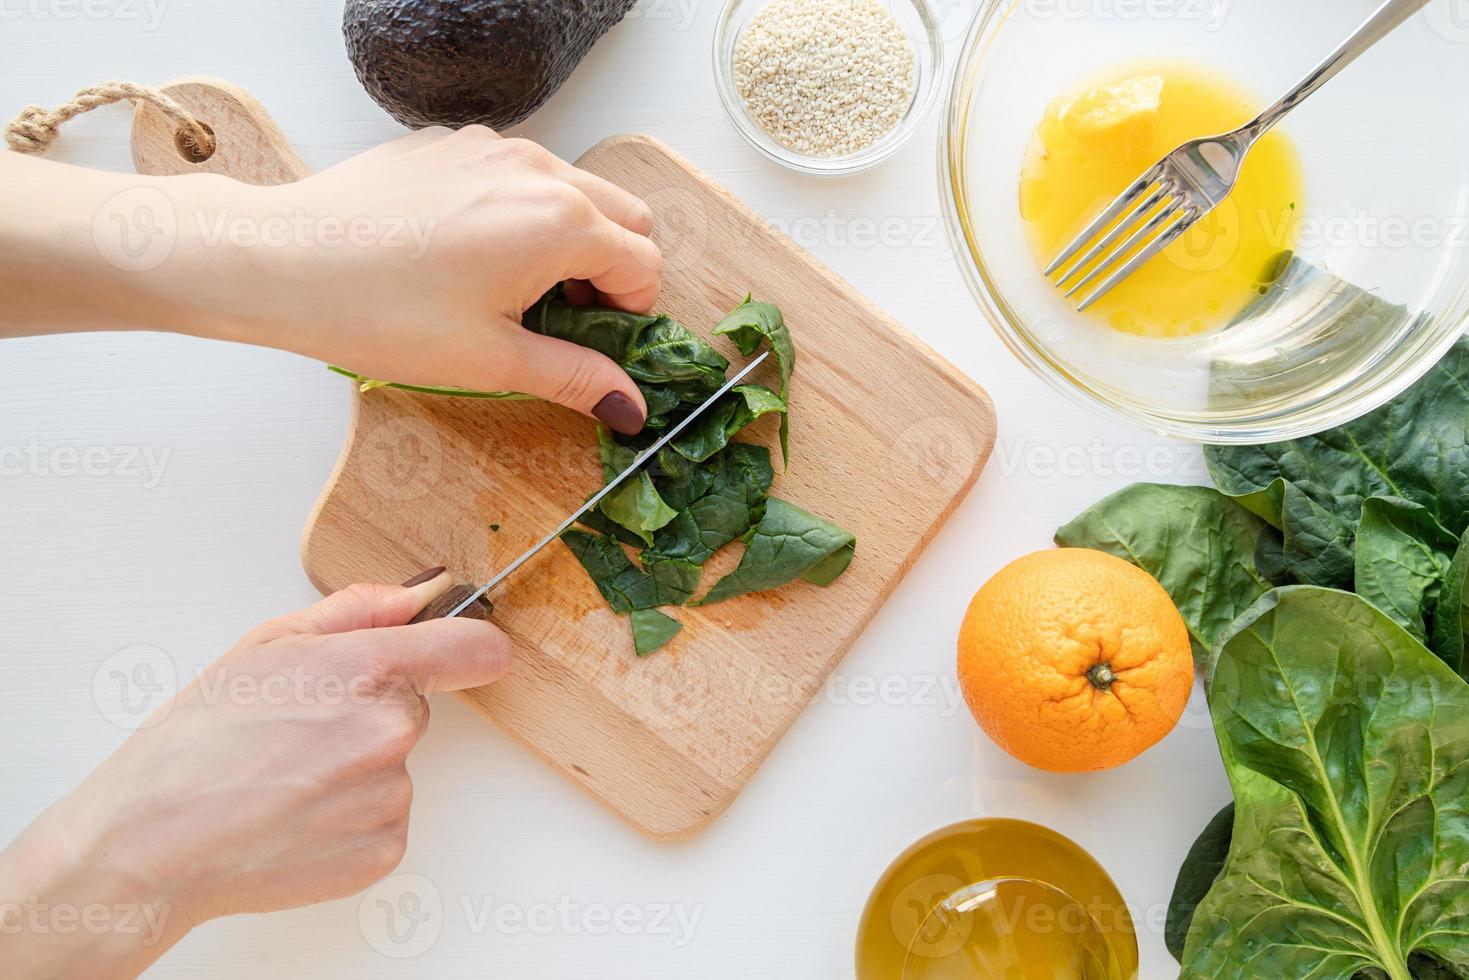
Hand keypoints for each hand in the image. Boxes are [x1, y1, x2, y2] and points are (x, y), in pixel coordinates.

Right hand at [0, 569, 508, 978]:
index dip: (470, 647)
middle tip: (301, 731)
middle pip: (414, 709)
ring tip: (287, 778)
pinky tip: (298, 815)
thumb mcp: (266, 645)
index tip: (469, 653)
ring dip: (357, 769)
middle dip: (370, 713)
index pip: (472, 647)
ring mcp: (390, 794)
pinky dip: (350, 818)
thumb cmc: (197, 742)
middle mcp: (391, 731)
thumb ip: (356, 610)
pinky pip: (386, 818)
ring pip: (396, 766)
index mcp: (365, 669)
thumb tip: (418, 594)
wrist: (154, 841)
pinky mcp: (385, 847)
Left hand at [210, 128, 661, 433]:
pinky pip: (516, 174)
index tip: (593, 345)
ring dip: (569, 238)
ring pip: (572, 188)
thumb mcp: (490, 361)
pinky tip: (465, 256)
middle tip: (563, 319)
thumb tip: (630, 407)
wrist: (279, 259)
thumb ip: (574, 377)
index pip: (644, 264)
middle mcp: (538, 170)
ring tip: (513, 290)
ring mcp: (492, 147)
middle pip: (624, 217)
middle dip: (612, 269)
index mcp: (561, 223)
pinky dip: (519, 212)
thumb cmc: (380, 313)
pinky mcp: (451, 144)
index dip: (631, 315)